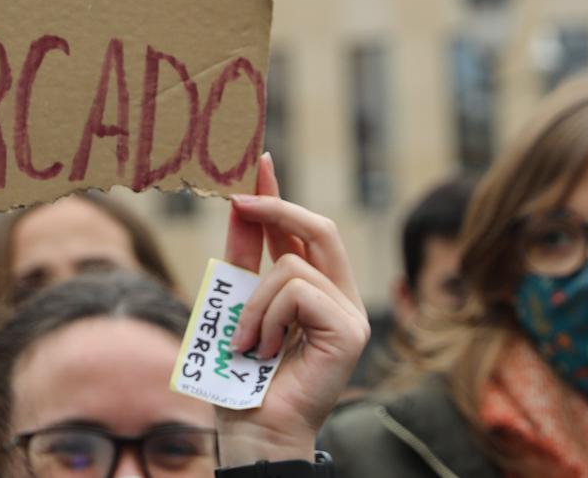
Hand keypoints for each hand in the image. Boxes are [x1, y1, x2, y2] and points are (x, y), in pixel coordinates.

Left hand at [216, 153, 370, 463]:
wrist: (253, 428)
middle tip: (237, 197)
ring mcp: (351, 315)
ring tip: (248, 341)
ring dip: (255, 302)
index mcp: (317, 292)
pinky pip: (297, 291)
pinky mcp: (350, 330)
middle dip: (276, 207)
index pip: (304, 231)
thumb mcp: (236, 302)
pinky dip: (269, 316)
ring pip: (292, 266)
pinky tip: (266, 348)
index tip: (258, 160)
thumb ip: (243, 257)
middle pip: (320, 229)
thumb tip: (238, 204)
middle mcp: (342, 299)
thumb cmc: (241, 376)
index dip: (281, 195)